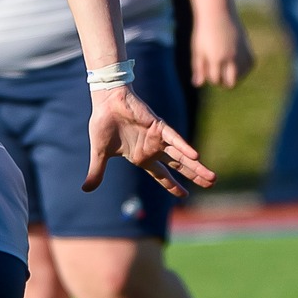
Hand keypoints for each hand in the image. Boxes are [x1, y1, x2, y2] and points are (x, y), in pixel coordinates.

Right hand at [85, 85, 215, 196]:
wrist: (105, 101)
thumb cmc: (104, 124)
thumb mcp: (100, 154)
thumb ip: (97, 172)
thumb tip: (85, 189)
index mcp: (142, 157)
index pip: (162, 175)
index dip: (173, 186)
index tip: (184, 195)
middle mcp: (153, 149)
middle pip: (179, 166)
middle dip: (195, 176)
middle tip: (212, 184)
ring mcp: (158, 138)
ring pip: (182, 156)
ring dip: (196, 167)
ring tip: (212, 178)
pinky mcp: (158, 126)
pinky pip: (174, 138)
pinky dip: (184, 147)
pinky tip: (195, 156)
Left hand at [189, 13, 254, 87]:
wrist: (218, 12)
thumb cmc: (204, 31)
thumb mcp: (197, 50)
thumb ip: (198, 68)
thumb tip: (197, 84)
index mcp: (216, 58)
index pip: (215, 79)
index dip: (210, 77)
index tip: (208, 70)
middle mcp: (230, 57)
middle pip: (231, 82)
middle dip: (224, 82)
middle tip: (219, 75)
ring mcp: (241, 52)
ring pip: (241, 75)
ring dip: (234, 75)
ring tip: (227, 67)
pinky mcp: (247, 47)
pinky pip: (250, 64)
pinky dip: (244, 67)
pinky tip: (237, 63)